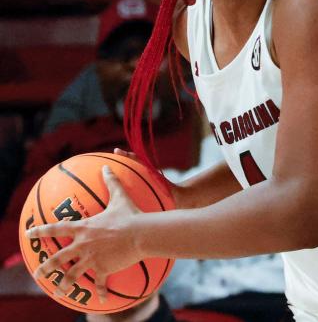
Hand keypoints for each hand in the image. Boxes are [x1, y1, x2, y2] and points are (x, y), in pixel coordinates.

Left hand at [26, 166, 143, 306]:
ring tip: (57, 292)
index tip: (29, 234)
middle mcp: (83, 245)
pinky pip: (100, 282)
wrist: (141, 233)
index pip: (56, 229)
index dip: (41, 231)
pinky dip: (101, 291)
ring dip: (63, 284)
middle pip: (58, 258)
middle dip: (45, 267)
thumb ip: (111, 182)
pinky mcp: (104, 269)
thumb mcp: (120, 196)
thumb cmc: (130, 214)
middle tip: (37, 273)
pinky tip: (100, 298)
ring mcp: (92, 259)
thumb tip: (106, 165)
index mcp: (84, 228)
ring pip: (72, 275)